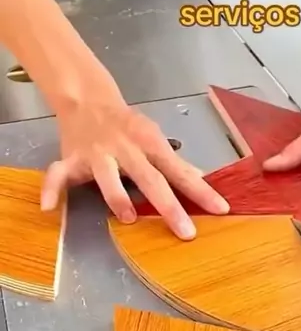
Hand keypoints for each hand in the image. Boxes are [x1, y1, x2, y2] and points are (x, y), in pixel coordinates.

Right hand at [40, 66, 229, 238]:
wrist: (87, 98)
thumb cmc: (126, 124)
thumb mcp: (153, 138)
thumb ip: (173, 162)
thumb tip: (200, 178)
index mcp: (150, 144)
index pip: (180, 171)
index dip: (200, 191)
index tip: (220, 209)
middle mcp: (126, 149)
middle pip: (150, 179)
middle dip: (169, 206)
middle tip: (186, 231)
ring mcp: (98, 154)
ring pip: (107, 176)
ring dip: (117, 196)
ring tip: (128, 218)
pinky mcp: (73, 158)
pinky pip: (58, 174)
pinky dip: (51, 189)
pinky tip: (50, 207)